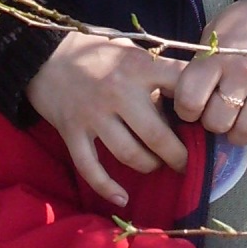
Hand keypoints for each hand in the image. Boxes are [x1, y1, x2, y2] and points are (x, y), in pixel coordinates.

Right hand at [26, 32, 187, 207]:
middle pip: (158, 135)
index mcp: (139, 66)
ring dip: (148, 166)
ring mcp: (93, 114)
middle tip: (185, 163)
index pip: (181, 85)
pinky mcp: (72, 131)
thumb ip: (154, 72)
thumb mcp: (129, 50)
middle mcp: (119, 92)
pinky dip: (106, 187)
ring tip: (155, 166)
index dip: (199, 105)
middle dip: (177, 156)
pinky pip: (91, 168)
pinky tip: (122, 197)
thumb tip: (185, 99)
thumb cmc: (94, 51)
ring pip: (130, 154)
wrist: (42, 54)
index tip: (204, 121)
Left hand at [174, 0, 246, 153]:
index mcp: (218, 56)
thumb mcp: (214, 33)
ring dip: (238, 136)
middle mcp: (244, 71)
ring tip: (236, 129)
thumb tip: (184, 99)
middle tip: (217, 116)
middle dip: (213, 124)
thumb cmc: (244, 21)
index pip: (190, 100)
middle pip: (218, 121)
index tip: (192, 109)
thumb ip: (201, 65)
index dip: (186, 111)